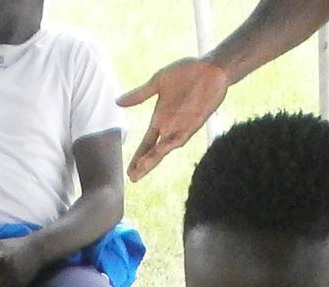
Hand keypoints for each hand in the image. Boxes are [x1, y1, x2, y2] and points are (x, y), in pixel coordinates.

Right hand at [118, 57, 230, 180]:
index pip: (146, 144)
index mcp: (160, 119)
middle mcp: (170, 127)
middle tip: (132, 178)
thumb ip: (139, 95)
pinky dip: (171, 143)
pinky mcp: (195, 122)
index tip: (128, 172)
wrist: (211, 67)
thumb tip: (117, 102)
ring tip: (141, 168)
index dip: (138, 157)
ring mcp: (183, 126)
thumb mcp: (157, 82)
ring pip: (166, 148)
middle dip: (144, 165)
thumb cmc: (186, 73)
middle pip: (154, 151)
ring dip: (154, 158)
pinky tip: (161, 149)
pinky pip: (182, 135)